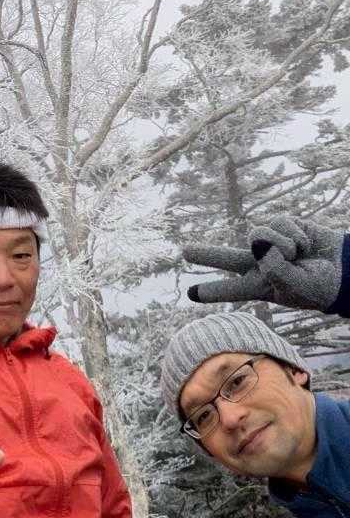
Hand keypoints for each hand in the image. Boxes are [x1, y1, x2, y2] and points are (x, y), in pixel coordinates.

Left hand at [184, 214, 344, 312]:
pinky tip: (305, 244)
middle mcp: (261, 265)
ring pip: (258, 235)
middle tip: (184, 251)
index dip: (212, 291)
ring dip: (280, 243)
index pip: (233, 289)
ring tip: (297, 255)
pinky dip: (295, 234)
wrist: (344, 269)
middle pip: (228, 258)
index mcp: (261, 286)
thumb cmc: (320, 285)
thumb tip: (258, 243)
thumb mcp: (295, 287)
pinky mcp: (283, 226)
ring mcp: (271, 245)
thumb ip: (274, 268)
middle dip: (207, 254)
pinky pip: (279, 223)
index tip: (191, 294)